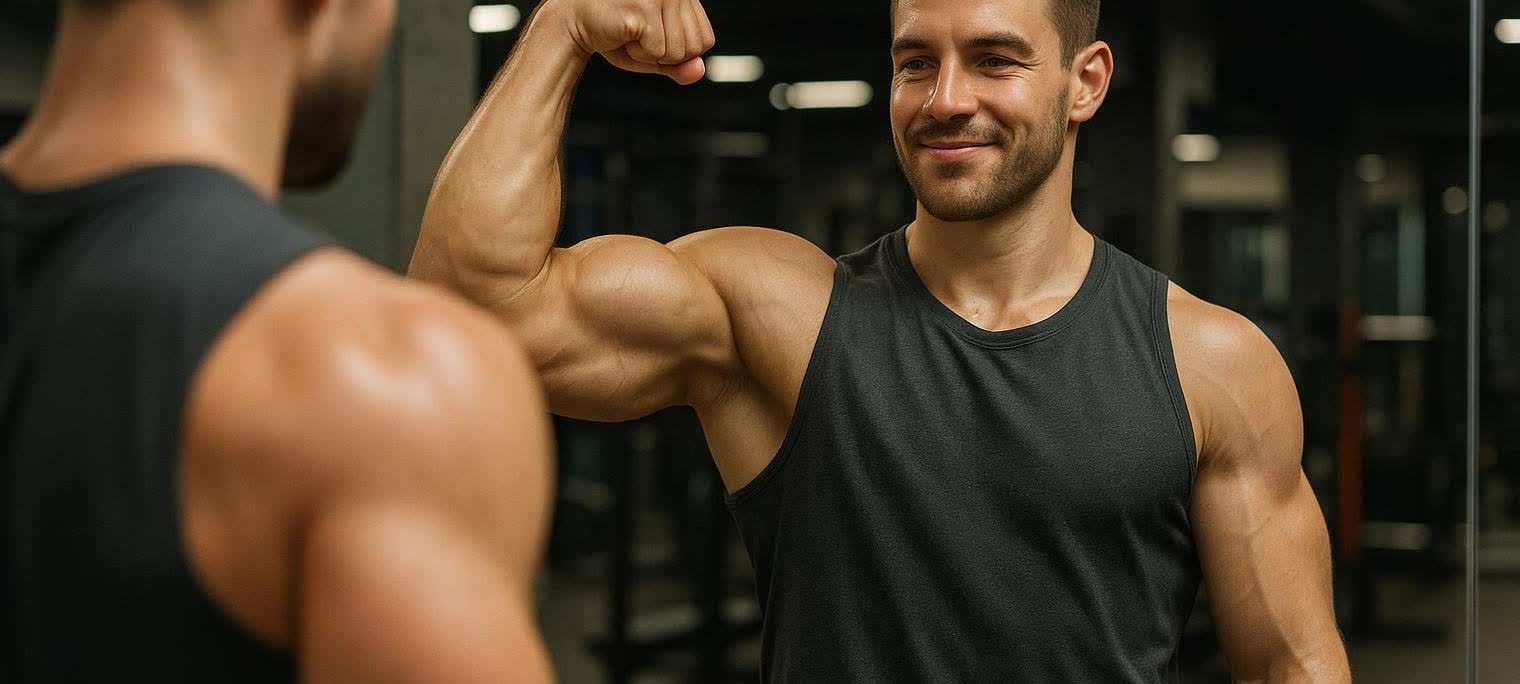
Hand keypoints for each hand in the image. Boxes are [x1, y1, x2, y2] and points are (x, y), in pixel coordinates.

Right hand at [551, 0, 715, 84]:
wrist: (576, 23)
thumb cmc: (615, 35)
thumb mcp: (655, 54)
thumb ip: (680, 65)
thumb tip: (699, 71)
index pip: (705, 40)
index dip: (680, 53)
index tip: (654, 38)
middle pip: (695, 48)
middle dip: (667, 55)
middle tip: (641, 38)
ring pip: (678, 53)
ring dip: (650, 55)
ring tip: (631, 35)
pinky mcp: (644, 9)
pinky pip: (658, 52)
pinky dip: (638, 55)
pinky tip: (623, 35)